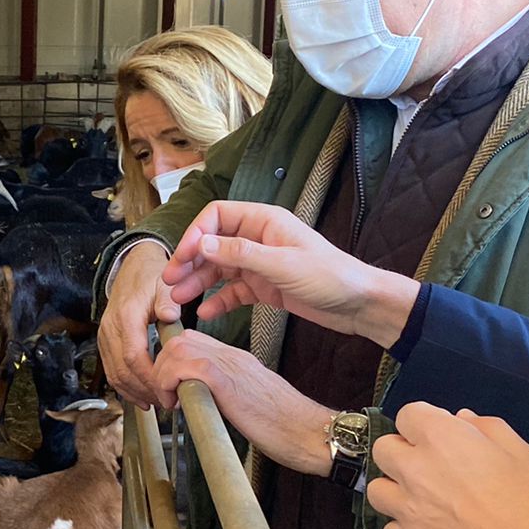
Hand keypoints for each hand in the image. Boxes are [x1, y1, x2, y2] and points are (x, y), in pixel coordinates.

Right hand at [99, 240, 175, 408]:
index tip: (168, 391)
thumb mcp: (164, 283)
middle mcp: (110, 329)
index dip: (150, 379)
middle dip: (144, 391)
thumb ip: (168, 300)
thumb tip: (170, 316)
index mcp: (126, 317)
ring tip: (156, 404)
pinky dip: (125, 387)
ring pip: (114, 374)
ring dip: (134, 393)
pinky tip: (141, 397)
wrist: (132, 267)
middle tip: (167, 403)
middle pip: (122, 370)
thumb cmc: (151, 277)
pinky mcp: (105, 342)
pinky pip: (111, 370)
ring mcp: (105, 337)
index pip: (134, 356)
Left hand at [151, 331, 335, 475]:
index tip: (171, 388)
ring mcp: (230, 365)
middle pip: (179, 340)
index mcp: (236, 360)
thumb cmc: (283, 425)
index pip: (192, 341)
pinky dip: (170, 383)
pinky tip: (177, 404)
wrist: (307, 431)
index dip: (172, 361)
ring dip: (163, 375)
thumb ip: (224, 394)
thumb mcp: (247, 402)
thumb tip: (198, 403)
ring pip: (178, 348)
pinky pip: (187, 367)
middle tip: (166, 396)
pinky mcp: (227, 381)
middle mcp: (232, 356)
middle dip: (161, 367)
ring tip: (170, 401)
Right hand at [162, 201, 419, 345]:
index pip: (217, 217)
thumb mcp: (282, 265)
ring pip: (219, 269)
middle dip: (190, 262)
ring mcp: (261, 263)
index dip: (195, 235)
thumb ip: (240, 254)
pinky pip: (234, 291)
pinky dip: (219, 300)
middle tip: (169, 283)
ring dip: (198, 282)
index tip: (181, 258)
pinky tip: (205, 312)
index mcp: (264, 221)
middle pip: (213, 244)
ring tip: (178, 301)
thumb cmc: (330, 277)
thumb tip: (201, 245)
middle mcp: (258, 238)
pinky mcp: (265, 287)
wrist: (360, 305)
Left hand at [367, 404, 528, 528]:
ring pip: (378, 490)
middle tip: (429, 465)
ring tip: (422, 499)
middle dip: (403, 451)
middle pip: (384, 449)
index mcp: (442, 439)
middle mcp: (415, 470)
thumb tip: (461, 419)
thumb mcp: (522, 452)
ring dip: (396, 489)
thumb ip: (486, 428)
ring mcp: (408, 510)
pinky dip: (404, 528)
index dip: (425, 422)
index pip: (408, 415)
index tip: (440, 434)